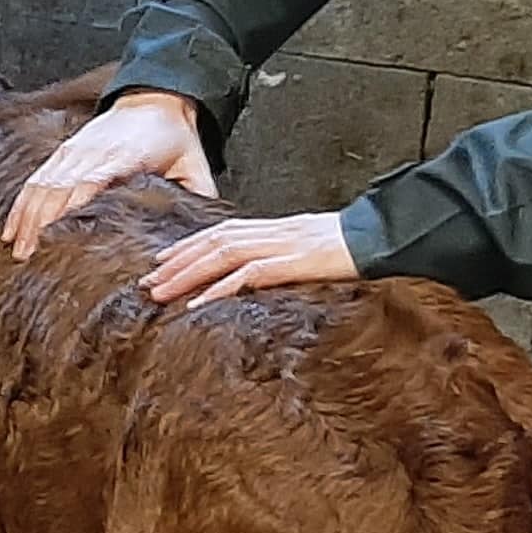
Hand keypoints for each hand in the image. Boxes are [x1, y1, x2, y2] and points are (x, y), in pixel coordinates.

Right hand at [5, 91, 216, 259]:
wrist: (155, 96)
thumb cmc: (173, 135)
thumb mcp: (194, 164)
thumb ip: (199, 196)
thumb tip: (205, 233)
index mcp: (125, 157)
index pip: (92, 182)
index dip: (72, 208)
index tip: (58, 236)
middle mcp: (93, 153)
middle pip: (58, 189)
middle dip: (41, 224)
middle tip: (32, 257)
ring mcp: (75, 152)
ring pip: (41, 186)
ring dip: (26, 218)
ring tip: (18, 250)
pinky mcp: (64, 152)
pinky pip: (36, 179)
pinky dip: (21, 205)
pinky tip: (12, 229)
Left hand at [142, 210, 359, 305]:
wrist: (384, 236)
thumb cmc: (355, 246)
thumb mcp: (313, 249)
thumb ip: (286, 257)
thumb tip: (264, 274)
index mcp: (275, 228)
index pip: (222, 233)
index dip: (189, 245)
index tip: (163, 260)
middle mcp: (272, 232)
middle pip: (213, 242)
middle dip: (177, 262)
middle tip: (147, 281)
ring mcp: (282, 246)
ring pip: (222, 255)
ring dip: (187, 274)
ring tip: (160, 292)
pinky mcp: (294, 262)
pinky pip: (249, 275)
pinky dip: (220, 288)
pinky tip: (198, 303)